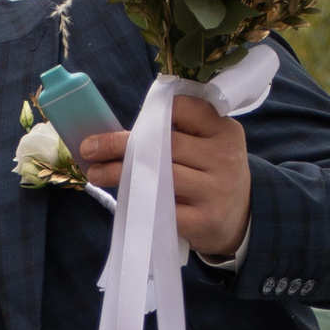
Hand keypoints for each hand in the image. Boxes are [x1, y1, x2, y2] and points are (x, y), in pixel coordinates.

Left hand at [77, 96, 252, 258]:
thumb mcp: (209, 145)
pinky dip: (136, 201)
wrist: (239, 219)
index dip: (151, 115)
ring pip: (159, 175)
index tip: (127, 125)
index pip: (183, 110)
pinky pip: (162, 207)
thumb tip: (117, 130)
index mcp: (225, 131)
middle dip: (120, 145)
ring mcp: (216, 190)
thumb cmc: (210, 174)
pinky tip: (120, 197)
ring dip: (119, 173)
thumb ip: (180, 132)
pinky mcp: (205, 219)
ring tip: (96, 173)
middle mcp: (224, 157)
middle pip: (165, 144)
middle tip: (90, 148)